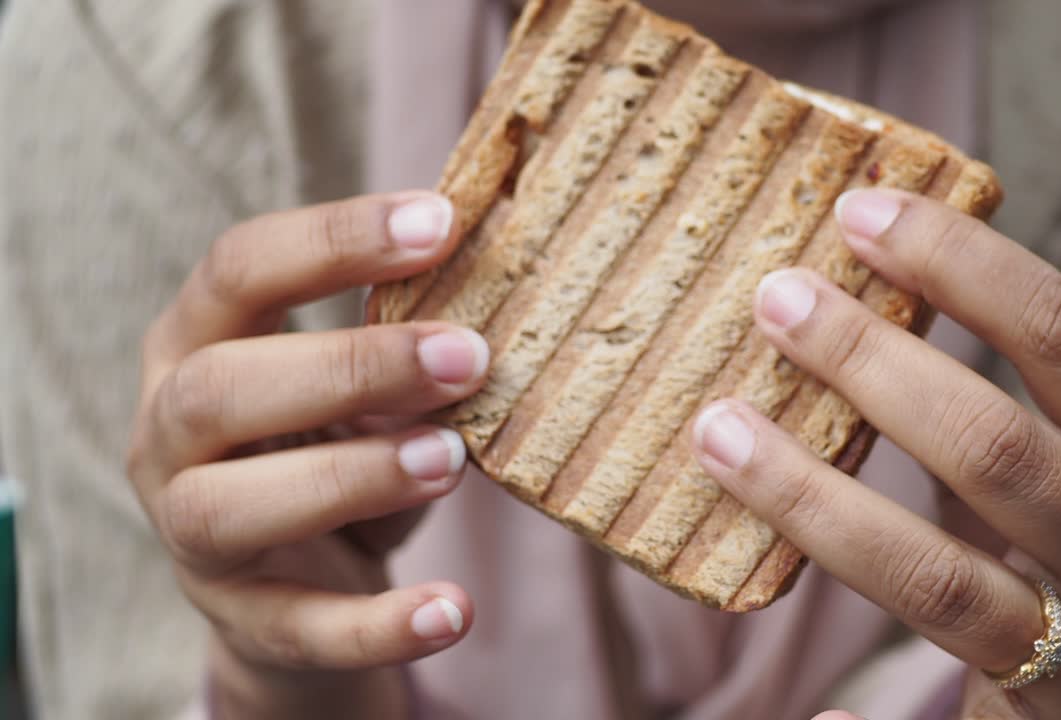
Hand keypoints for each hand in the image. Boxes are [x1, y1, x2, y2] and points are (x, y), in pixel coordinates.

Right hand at [127, 192, 486, 718]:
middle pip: (220, 388)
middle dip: (349, 367)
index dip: (333, 239)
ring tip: (454, 457)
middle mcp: (168, 435)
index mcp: (195, 345)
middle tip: (470, 357)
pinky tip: (454, 610)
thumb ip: (407, 347)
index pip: (237, 269)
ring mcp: (190, 535)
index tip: (442, 223)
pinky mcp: (242, 622)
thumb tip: (510, 298)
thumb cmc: (334, 448)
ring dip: (352, 476)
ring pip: (232, 506)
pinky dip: (378, 623)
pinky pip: (300, 628)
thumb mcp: (362, 389)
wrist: (298, 586)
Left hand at [693, 189, 1060, 718]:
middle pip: (995, 445)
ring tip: (717, 432)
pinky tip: (803, 712)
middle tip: (774, 300)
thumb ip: (983, 389)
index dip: (962, 264)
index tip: (857, 211)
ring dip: (813, 500)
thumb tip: (840, 281)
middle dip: (872, 363)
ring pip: (938, 576)